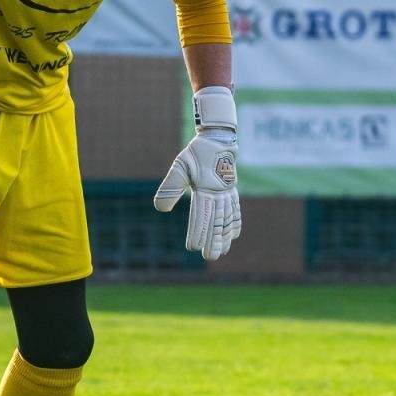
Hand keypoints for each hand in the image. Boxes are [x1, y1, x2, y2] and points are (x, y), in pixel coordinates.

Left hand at [153, 86, 240, 260]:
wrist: (218, 137)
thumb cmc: (196, 152)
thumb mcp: (180, 166)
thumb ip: (171, 188)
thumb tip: (160, 208)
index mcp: (205, 189)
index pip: (201, 216)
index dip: (198, 232)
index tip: (193, 248)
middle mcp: (219, 194)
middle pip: (216, 221)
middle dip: (214, 240)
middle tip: (211, 257)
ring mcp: (227, 192)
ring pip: (227, 218)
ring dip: (225, 236)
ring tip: (223, 251)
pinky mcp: (231, 190)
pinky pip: (235, 209)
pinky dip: (235, 223)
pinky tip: (234, 235)